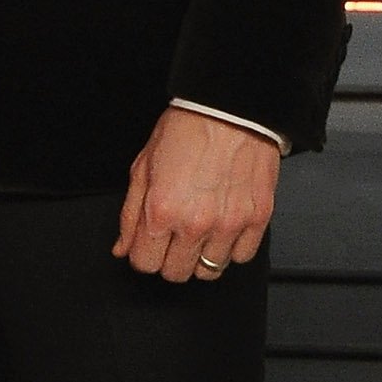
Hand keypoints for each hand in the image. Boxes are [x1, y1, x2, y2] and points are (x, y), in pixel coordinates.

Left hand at [113, 107, 280, 284]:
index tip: (150, 244)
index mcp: (162, 211)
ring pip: (210, 271)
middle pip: (176, 273)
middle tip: (174, 237)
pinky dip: (231, 248)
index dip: (143, 254)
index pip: (144, 264)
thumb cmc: (188, 129)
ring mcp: (229, 224)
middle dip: (169, 259)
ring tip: (200, 232)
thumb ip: (130, 215)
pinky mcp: (257, 219)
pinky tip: (223, 229)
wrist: (231, 108)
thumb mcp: (143, 167)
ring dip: (201, 256)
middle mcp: (195, 223)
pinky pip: (242, 257)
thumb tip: (123, 247)